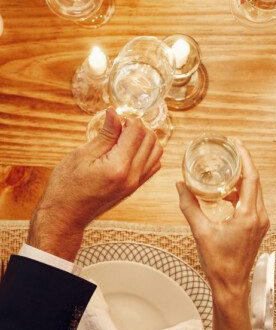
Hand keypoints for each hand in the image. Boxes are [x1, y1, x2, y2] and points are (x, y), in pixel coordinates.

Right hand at [28, 109, 162, 260]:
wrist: (65, 216)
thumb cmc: (66, 187)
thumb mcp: (82, 155)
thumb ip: (105, 134)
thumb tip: (115, 113)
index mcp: (118, 167)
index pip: (137, 132)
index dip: (128, 120)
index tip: (115, 119)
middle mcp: (132, 177)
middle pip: (151, 140)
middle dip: (138, 128)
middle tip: (119, 127)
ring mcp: (135, 184)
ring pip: (156, 152)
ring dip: (145, 139)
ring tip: (124, 138)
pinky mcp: (134, 188)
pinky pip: (153, 166)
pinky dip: (147, 153)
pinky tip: (129, 150)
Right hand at [176, 143, 269, 302]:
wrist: (231, 286)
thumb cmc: (218, 264)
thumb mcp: (200, 232)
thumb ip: (189, 206)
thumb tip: (180, 185)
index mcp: (249, 215)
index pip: (251, 177)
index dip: (245, 157)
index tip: (235, 144)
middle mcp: (259, 216)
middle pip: (255, 181)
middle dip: (243, 163)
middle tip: (229, 149)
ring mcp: (261, 222)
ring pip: (255, 191)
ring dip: (242, 178)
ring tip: (227, 166)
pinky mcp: (258, 227)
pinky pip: (252, 202)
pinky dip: (241, 192)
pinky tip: (226, 192)